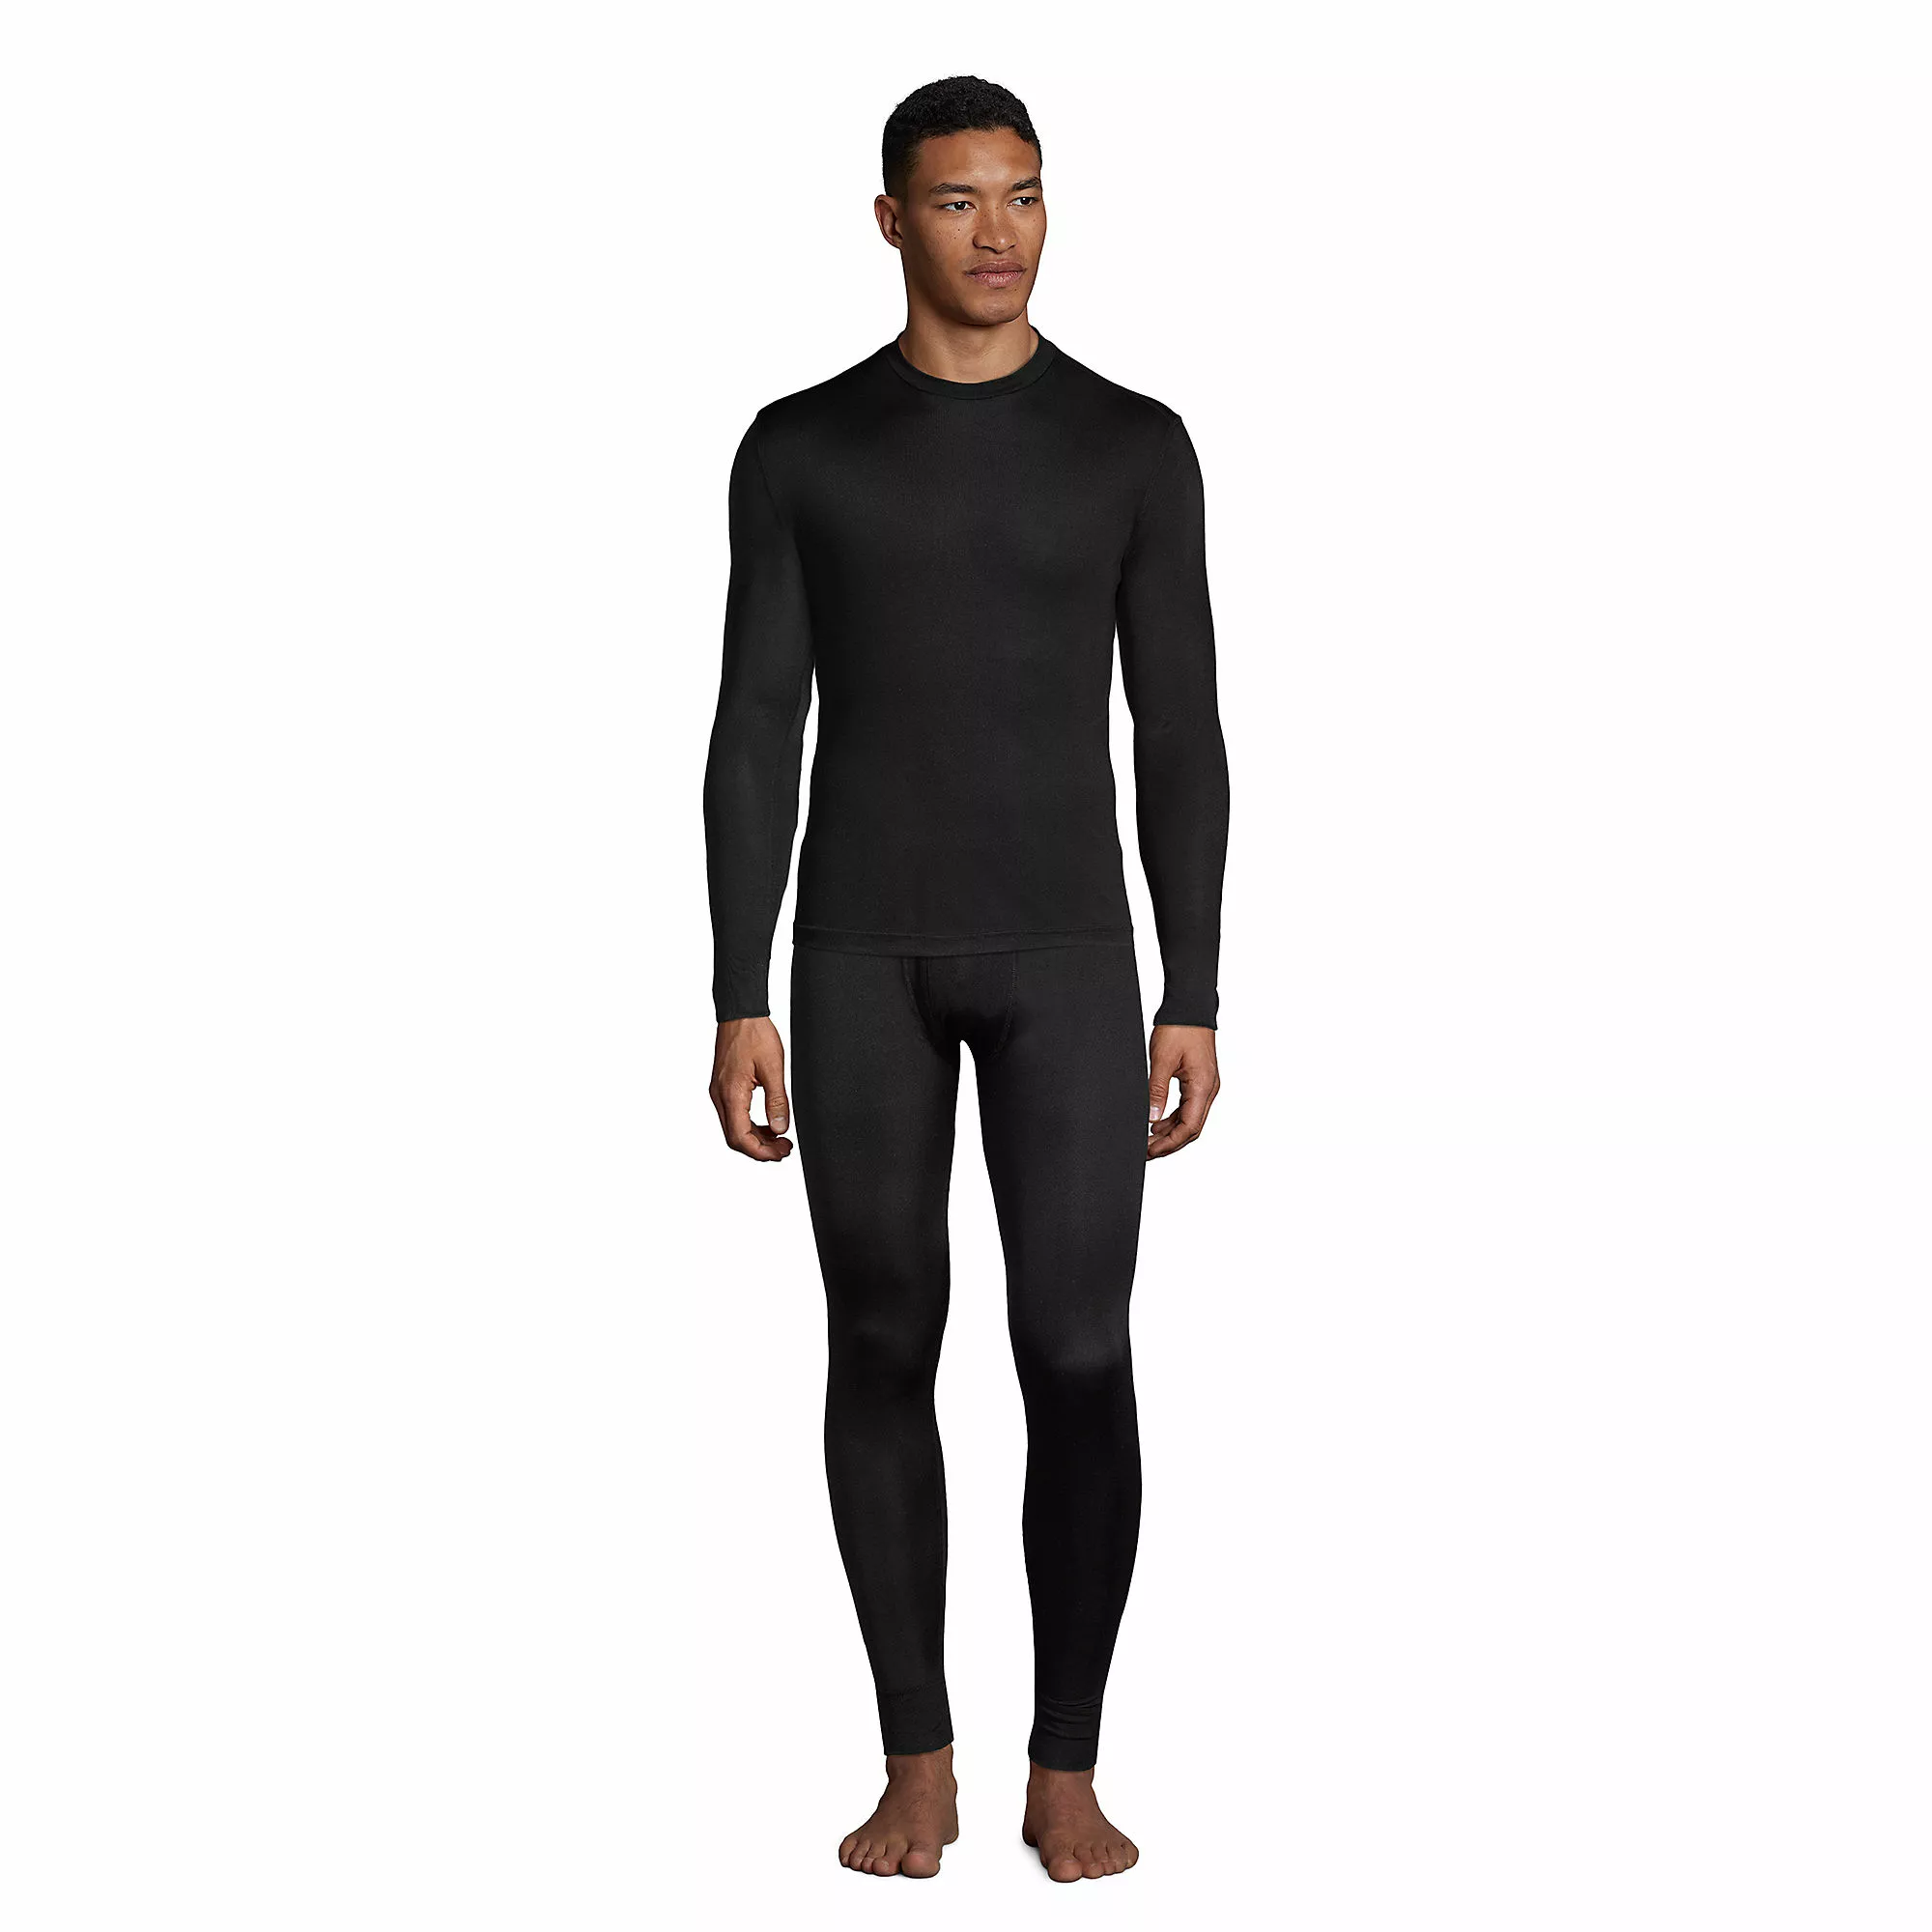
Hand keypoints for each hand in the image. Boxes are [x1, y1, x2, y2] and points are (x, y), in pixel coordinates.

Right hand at [709, 1016, 793, 1161]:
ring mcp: (719, 1092)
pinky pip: (734, 1115)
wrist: (740, 1013)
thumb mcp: (773, 1068)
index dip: (761, 1152)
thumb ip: (778, 1101)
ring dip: (756, 1138)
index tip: (781, 1153)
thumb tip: (780, 1128)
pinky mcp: (722, 1088)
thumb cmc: (754, 1034)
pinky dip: (750, 1125)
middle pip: (735, 1138)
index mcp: (731, 1094)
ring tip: (779, 1139)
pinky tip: (767, 1124)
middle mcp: (720, 1096)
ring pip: (733, 1128)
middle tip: (784, 1149)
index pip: (740, 1138)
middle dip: (760, 1149)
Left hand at [1147, 1024, 1219, 1159]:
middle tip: (1146, 1152)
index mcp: (1203, 1087)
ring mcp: (1205, 1086)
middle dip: (1169, 1143)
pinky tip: (1157, 1123)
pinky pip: (1187, 1107)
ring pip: (1189, 1120)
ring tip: (1148, 1141)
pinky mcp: (1198, 1081)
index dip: (1169, 1143)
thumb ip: (1156, 1091)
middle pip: (1191, 1129)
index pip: (1189, 1127)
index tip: (1150, 1151)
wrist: (1189, 1007)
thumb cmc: (1179, 1028)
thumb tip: (1151, 1118)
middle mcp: (1208, 1090)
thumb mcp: (1162, 1061)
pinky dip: (1173, 1119)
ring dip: (1170, 1133)